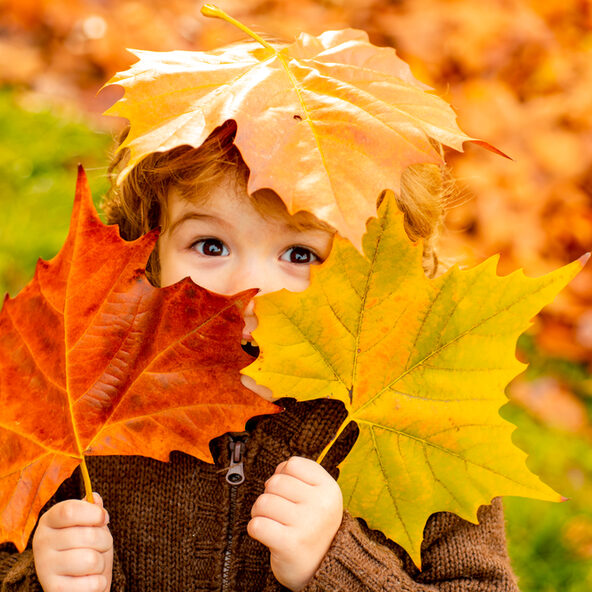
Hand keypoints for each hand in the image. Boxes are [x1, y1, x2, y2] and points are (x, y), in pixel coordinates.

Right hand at [32, 493, 112, 591]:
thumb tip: (94, 497)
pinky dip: (98, 582)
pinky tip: (89, 580)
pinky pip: (91, 583)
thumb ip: (92, 510)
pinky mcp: (54, 590)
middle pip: (88, 535)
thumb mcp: (90, 524)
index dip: (94, 513)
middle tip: (101, 546)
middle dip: (105, 541)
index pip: (70, 510)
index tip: (104, 518)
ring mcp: (44, 567)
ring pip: (91, 560)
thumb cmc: (86, 546)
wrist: (77, 582)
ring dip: (101, 562)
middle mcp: (41, 542)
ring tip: (93, 564)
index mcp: (49, 520)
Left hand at [248, 456, 342, 590]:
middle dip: (270, 494)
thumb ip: (300, 476)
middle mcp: (321, 505)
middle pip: (275, 482)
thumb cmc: (313, 524)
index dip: (284, 474)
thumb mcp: (320, 495)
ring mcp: (306, 525)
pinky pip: (257, 525)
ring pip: (263, 502)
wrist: (321, 568)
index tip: (289, 492)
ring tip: (273, 522)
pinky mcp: (289, 544)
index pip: (293, 464)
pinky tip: (267, 534)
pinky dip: (255, 528)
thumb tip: (275, 473)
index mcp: (329, 489)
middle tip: (279, 511)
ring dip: (260, 512)